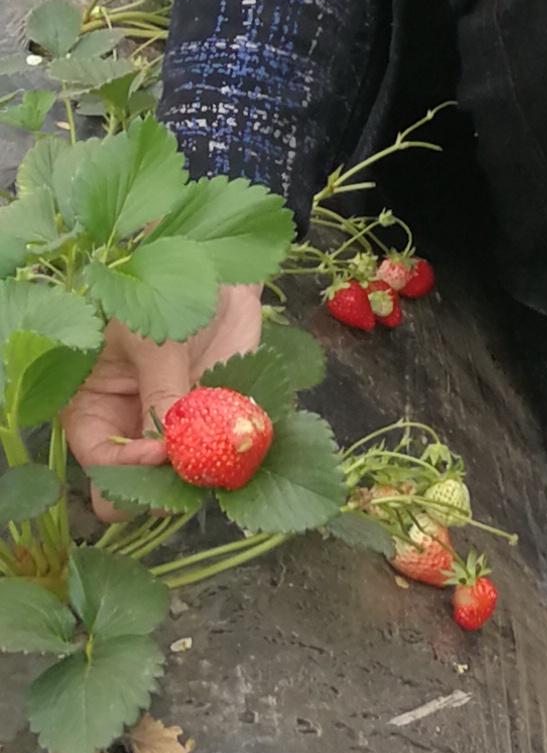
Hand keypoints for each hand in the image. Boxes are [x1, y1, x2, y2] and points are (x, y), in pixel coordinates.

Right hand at [63, 279, 265, 477]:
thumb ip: (160, 389)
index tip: (162, 451)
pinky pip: (224, 453)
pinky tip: (246, 437)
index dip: (129, 470)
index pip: (102, 464)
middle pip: (138, 487)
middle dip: (165, 486)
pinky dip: (236, 454)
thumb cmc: (160, 288)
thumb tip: (169, 448)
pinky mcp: (215, 420)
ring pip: (183, 479)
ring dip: (204, 474)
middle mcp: (130, 428)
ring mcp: (174, 428)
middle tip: (195, 468)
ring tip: (223, 454)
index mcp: (93, 410)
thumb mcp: (150, 334)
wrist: (215, 265)